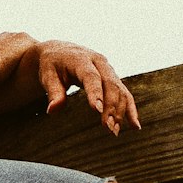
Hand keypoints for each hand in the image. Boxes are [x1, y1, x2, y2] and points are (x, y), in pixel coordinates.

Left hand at [0, 34, 140, 133]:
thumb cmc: (51, 65)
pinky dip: (130, 108)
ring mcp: (108, 69)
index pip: (91, 77)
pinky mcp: (113, 78)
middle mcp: (99, 62)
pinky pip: (124, 93)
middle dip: (110, 107)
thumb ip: (53, 92)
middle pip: (110, 84)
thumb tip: (52, 110)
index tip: (98, 110)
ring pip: (120, 90)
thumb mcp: (47, 76)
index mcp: (81, 59)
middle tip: (108, 128)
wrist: (59, 51)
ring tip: (115, 131)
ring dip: (120, 111)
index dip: (96, 93)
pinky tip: (134, 125)